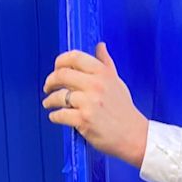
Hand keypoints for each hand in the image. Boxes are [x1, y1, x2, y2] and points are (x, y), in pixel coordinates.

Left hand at [43, 43, 148, 166]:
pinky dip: (54, 116)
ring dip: (49, 100)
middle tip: (48, 87)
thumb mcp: (117, 82)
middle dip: (50, 81)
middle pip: (61, 75)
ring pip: (58, 96)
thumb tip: (100, 46)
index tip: (56, 68)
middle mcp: (96, 85)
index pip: (74, 57)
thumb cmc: (123, 109)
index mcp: (103, 73)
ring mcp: (89, 103)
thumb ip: (106, 63)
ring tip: (49, 103)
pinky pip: (60, 115)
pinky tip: (56, 116)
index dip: (60, 61)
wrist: (133, 135)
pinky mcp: (83, 120)